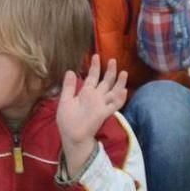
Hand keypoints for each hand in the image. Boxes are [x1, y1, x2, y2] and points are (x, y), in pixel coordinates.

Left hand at [55, 56, 127, 171]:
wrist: (71, 135)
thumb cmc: (67, 120)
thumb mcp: (65, 100)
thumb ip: (69, 86)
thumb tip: (70, 71)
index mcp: (86, 93)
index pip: (92, 77)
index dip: (94, 67)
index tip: (95, 55)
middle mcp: (96, 97)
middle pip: (106, 81)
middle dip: (109, 71)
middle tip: (113, 59)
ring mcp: (101, 104)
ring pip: (113, 91)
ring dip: (119, 82)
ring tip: (124, 72)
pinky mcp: (104, 113)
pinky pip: (115, 104)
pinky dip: (120, 98)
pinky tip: (124, 90)